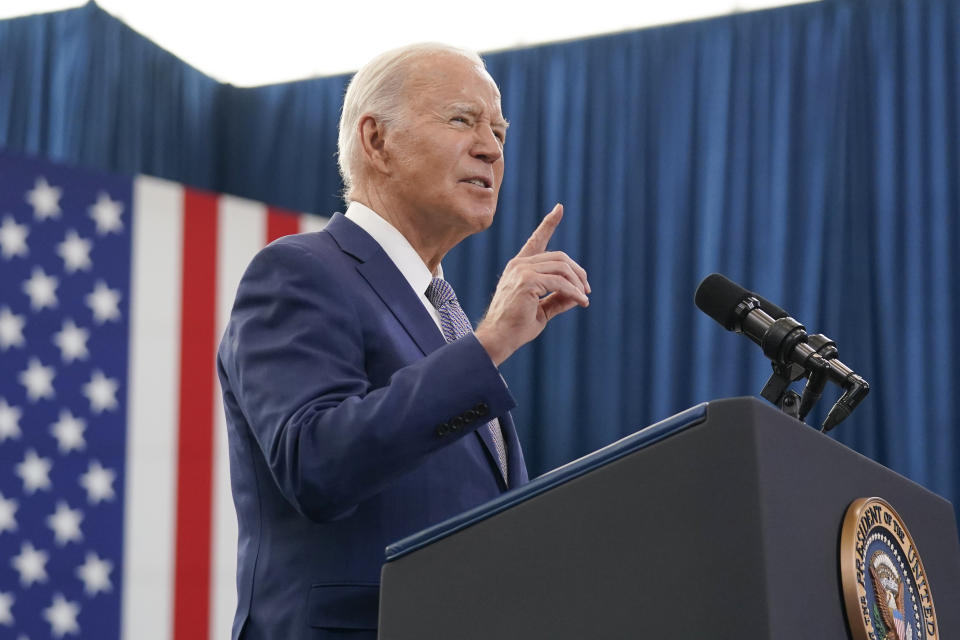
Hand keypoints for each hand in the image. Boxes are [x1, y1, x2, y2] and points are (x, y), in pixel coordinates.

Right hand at [475, 204, 589, 365]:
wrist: (499, 338)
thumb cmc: (516, 327)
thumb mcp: (542, 310)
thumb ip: (558, 299)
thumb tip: (579, 295)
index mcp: (519, 267)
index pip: (536, 240)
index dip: (549, 223)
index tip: (559, 208)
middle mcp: (519, 265)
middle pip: (559, 257)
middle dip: (577, 272)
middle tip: (587, 290)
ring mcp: (521, 271)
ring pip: (561, 267)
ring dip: (578, 283)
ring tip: (585, 297)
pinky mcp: (526, 282)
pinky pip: (559, 283)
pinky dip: (574, 292)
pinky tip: (581, 301)